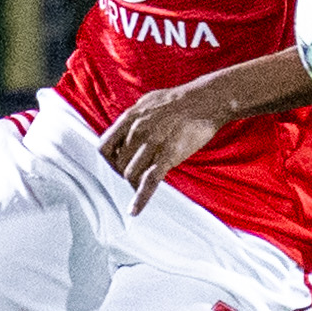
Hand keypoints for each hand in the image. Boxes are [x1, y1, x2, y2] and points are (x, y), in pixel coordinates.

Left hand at [98, 80, 231, 212]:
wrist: (207, 100)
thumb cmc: (180, 99)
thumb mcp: (148, 101)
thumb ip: (134, 117)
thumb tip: (125, 128)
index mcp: (130, 118)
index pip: (105, 146)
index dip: (109, 160)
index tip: (117, 164)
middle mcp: (137, 131)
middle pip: (118, 164)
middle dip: (125, 174)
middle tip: (137, 175)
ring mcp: (153, 144)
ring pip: (131, 175)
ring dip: (135, 184)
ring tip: (143, 186)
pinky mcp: (169, 156)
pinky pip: (149, 182)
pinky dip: (141, 199)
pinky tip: (135, 210)